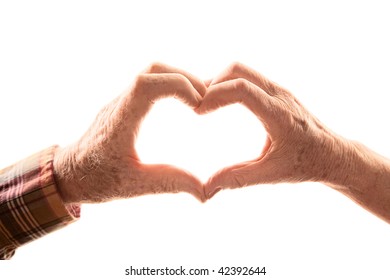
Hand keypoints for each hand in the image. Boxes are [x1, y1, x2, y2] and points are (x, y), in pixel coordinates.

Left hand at [54, 63, 206, 202]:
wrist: (68, 173)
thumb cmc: (96, 180)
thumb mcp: (134, 186)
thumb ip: (169, 184)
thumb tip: (204, 192)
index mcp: (119, 122)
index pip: (146, 84)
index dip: (178, 85)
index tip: (197, 106)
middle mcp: (119, 105)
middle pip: (153, 69)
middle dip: (184, 78)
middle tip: (204, 100)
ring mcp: (121, 101)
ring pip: (151, 71)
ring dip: (178, 79)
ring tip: (198, 100)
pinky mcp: (125, 104)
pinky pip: (149, 82)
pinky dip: (170, 85)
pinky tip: (183, 102)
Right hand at [198, 62, 349, 197]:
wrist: (335, 154)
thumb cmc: (307, 164)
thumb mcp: (272, 174)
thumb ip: (238, 179)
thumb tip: (207, 188)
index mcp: (279, 114)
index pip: (242, 89)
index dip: (215, 95)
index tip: (199, 112)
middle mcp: (280, 96)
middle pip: (238, 71)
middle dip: (213, 84)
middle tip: (199, 107)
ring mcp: (279, 91)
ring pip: (243, 71)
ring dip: (221, 82)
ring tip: (206, 105)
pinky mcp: (277, 93)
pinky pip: (249, 78)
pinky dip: (230, 84)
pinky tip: (222, 103)